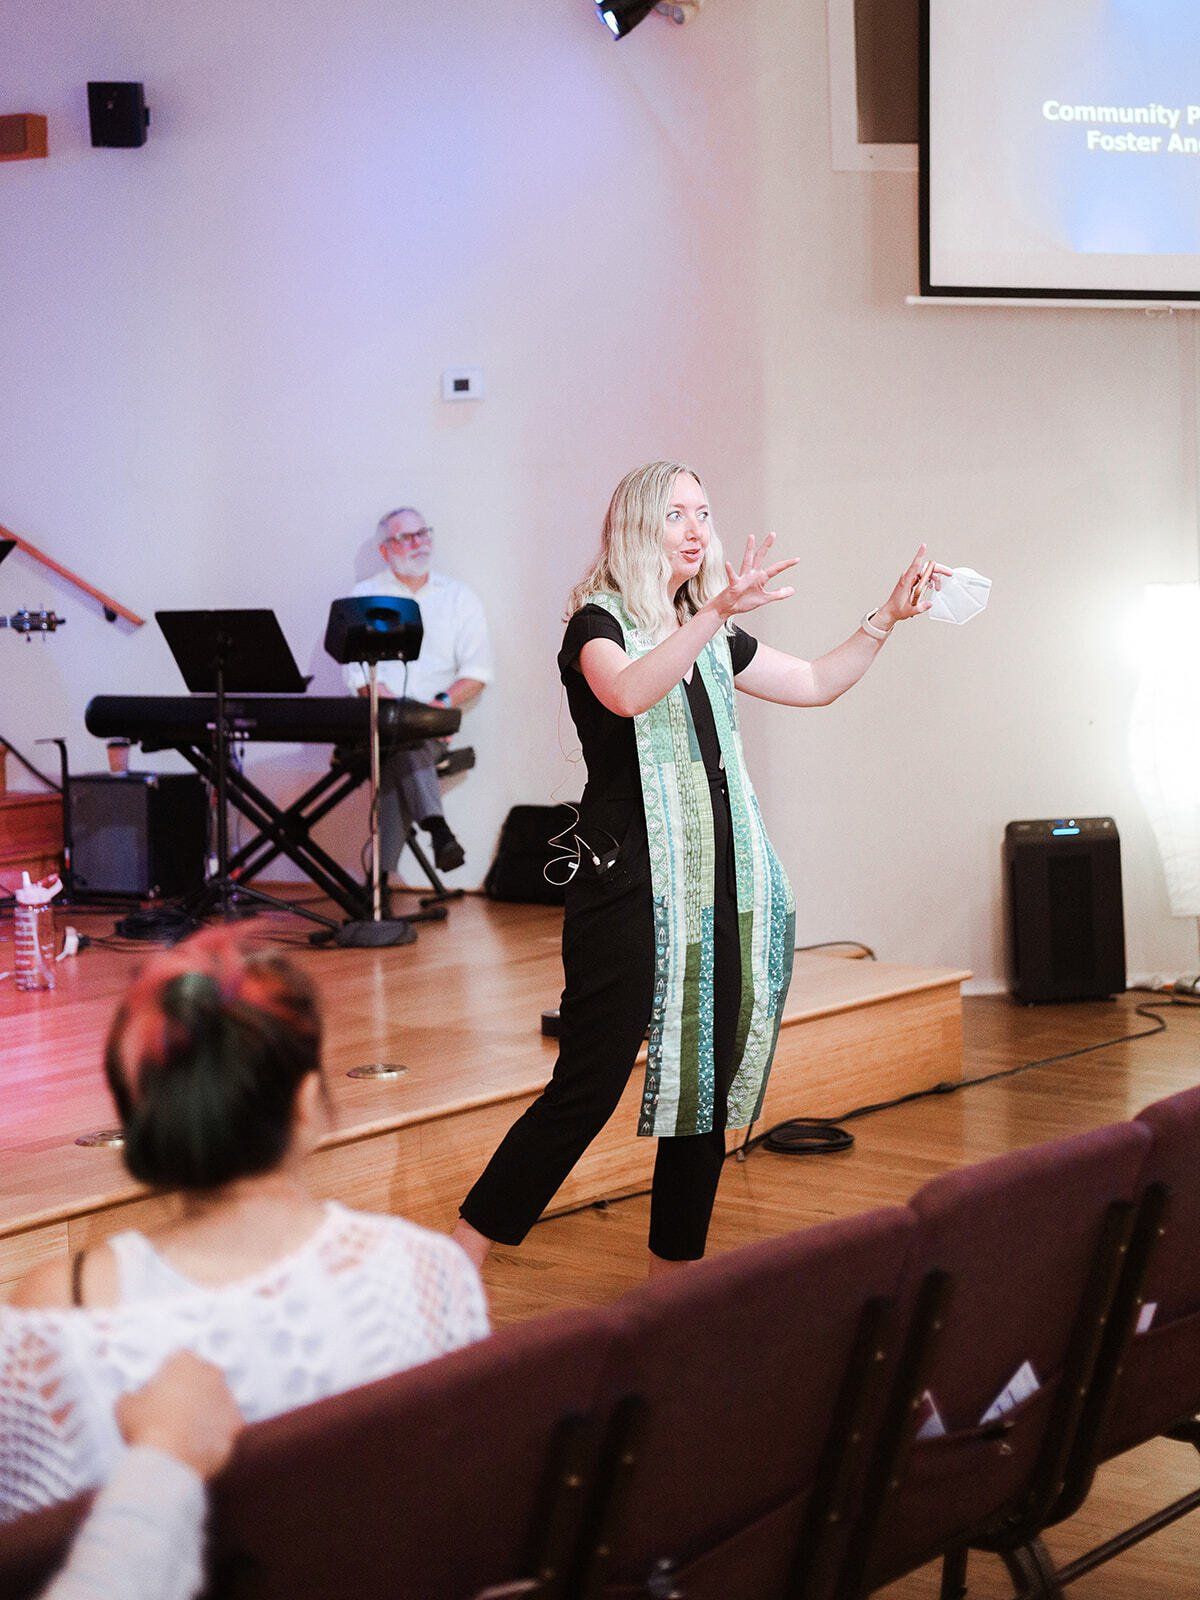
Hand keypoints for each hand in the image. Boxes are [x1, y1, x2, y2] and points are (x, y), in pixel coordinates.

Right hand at [116, 1351, 243, 1480]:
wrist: (170, 1461)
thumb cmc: (146, 1427)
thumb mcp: (124, 1406)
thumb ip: (131, 1395)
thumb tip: (133, 1397)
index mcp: (185, 1362)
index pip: (178, 1361)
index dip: (167, 1377)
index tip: (160, 1395)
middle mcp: (212, 1373)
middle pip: (202, 1377)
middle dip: (191, 1391)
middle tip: (174, 1414)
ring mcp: (228, 1397)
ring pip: (217, 1401)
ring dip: (206, 1412)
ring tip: (186, 1435)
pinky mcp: (237, 1423)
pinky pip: (227, 1425)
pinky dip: (217, 1434)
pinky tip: (200, 1448)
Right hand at [713, 533, 799, 619]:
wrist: (729, 607)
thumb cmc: (745, 601)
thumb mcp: (765, 599)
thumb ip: (778, 594)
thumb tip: (793, 590)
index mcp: (760, 577)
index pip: (776, 568)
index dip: (786, 564)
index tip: (797, 559)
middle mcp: (752, 574)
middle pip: (761, 556)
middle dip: (766, 545)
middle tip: (773, 533)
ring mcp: (743, 578)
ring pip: (747, 560)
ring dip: (749, 549)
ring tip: (752, 537)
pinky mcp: (734, 584)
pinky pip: (732, 576)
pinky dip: (730, 570)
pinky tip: (728, 563)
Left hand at [876, 544, 951, 625]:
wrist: (890, 612)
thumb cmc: (897, 610)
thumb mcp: (909, 611)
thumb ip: (920, 608)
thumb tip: (930, 603)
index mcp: (906, 581)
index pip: (915, 565)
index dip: (920, 554)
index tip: (924, 545)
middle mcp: (908, 577)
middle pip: (925, 568)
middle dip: (938, 570)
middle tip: (949, 574)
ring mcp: (910, 579)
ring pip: (926, 573)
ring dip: (935, 579)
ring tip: (938, 588)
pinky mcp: (911, 583)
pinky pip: (923, 578)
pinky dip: (930, 581)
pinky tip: (932, 587)